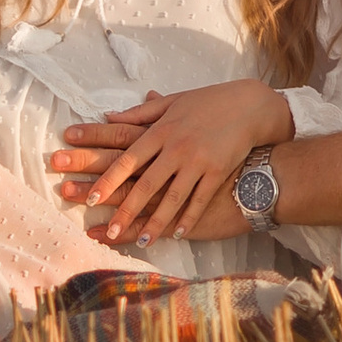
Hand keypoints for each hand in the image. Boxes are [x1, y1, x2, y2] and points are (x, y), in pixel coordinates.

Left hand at [49, 79, 291, 244]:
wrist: (250, 106)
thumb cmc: (209, 102)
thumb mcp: (173, 101)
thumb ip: (140, 113)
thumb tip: (108, 117)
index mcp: (162, 130)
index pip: (128, 159)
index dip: (108, 180)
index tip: (91, 198)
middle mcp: (177, 147)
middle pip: (146, 184)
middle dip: (126, 209)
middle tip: (109, 229)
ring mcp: (198, 161)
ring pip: (172, 198)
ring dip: (156, 222)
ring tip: (142, 240)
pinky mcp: (217, 172)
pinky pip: (199, 200)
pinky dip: (187, 218)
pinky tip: (176, 234)